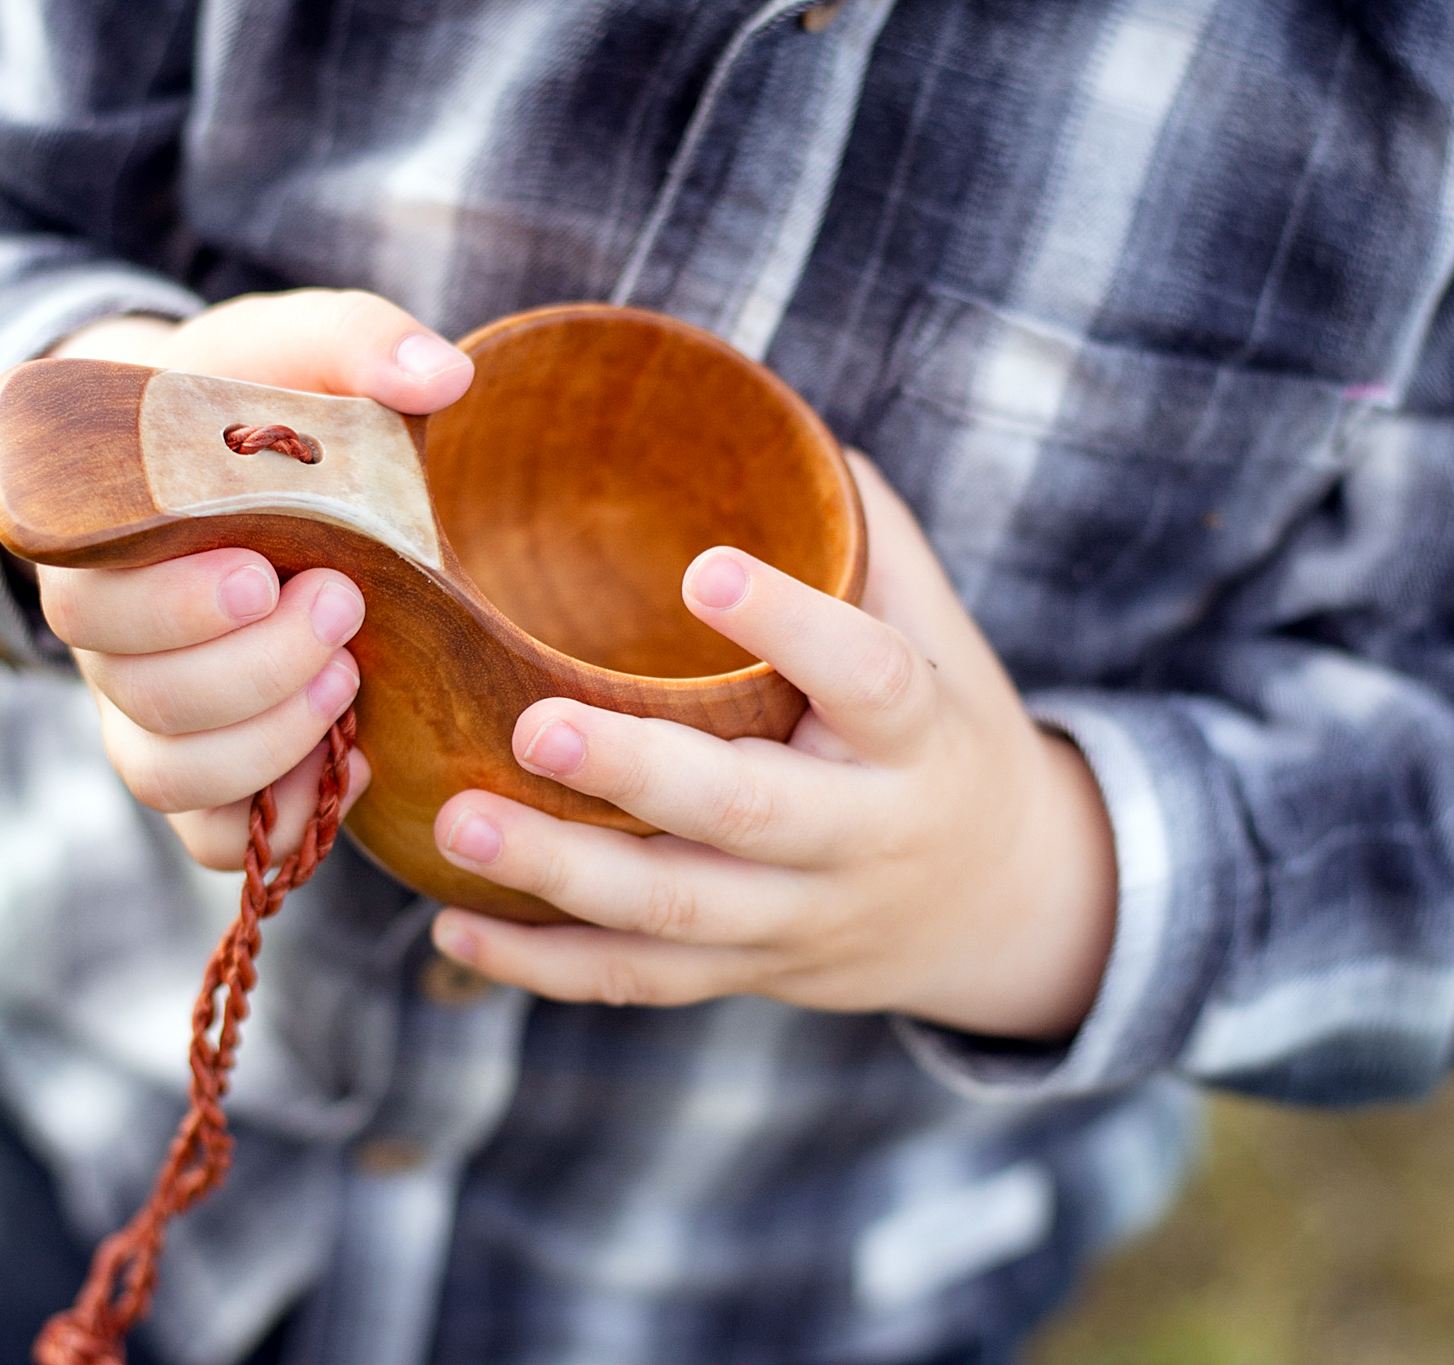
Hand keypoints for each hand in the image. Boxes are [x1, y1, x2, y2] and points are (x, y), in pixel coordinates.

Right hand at [36, 290, 473, 867]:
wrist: (238, 474)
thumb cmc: (253, 406)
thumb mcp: (293, 351)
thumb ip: (355, 343)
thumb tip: (445, 375)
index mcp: (102, 541)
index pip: (89, 599)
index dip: (169, 606)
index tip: (262, 568)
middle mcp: (111, 640)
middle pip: (139, 694)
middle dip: (249, 668)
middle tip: (343, 607)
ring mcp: (152, 713)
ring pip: (168, 773)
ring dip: (266, 744)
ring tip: (351, 688)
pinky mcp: (206, 770)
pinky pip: (211, 837)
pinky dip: (277, 822)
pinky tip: (354, 763)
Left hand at [428, 456, 1117, 1039]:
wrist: (998, 902)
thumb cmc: (939, 733)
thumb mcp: (937, 632)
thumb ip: (858, 535)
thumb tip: (758, 413)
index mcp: (916, 737)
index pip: (871, 679)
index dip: (797, 628)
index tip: (709, 570)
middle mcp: (862, 838)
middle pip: (747, 815)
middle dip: (638, 773)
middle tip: (536, 725)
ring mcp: (799, 918)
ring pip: (677, 912)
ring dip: (561, 873)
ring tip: (457, 820)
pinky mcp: (747, 971)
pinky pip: (639, 982)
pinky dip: (544, 966)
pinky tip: (455, 927)